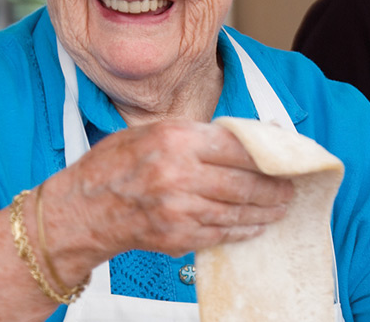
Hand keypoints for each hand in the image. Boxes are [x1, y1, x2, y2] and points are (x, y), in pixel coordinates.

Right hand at [43, 120, 294, 270]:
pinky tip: (255, 225)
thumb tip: (241, 138)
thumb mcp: (151, 131)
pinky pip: (220, 233)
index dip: (267, 156)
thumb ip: (196, 134)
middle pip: (244, 183)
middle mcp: (179, 174)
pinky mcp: (176, 237)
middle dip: (274, 188)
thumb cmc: (112, 166)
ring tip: (280, 207)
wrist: (79, 210)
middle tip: (290, 188)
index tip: (284, 160)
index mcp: (176, 139)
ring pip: (236, 211)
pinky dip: (242, 230)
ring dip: (265, 211)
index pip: (238, 147)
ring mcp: (178, 209)